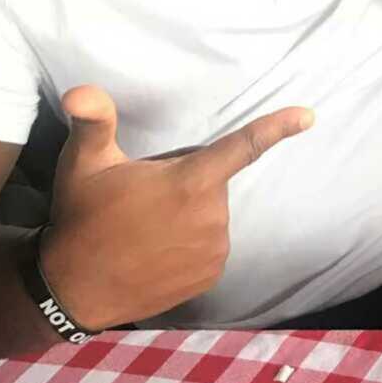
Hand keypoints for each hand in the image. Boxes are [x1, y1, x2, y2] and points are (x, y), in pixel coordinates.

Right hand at [41, 85, 312, 330]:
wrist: (73, 292)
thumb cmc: (81, 218)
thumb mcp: (83, 163)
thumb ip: (92, 121)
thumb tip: (79, 90)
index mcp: (191, 181)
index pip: (243, 146)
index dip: (277, 127)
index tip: (308, 116)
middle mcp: (213, 216)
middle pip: (212, 181)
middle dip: (188, 180)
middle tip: (145, 196)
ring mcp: (214, 250)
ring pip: (211, 214)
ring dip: (189, 213)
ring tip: (146, 227)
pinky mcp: (211, 276)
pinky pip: (209, 244)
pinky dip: (190, 241)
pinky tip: (157, 250)